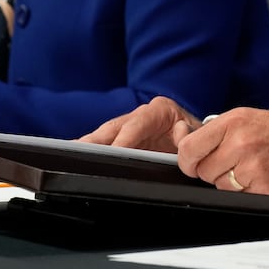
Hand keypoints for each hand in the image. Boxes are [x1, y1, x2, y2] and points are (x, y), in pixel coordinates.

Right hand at [78, 96, 199, 152]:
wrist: (200, 140)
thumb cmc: (198, 137)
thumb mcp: (199, 135)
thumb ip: (190, 134)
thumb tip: (180, 133)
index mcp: (160, 110)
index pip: (138, 123)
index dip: (124, 138)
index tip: (114, 151)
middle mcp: (142, 115)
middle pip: (114, 127)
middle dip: (96, 140)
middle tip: (78, 150)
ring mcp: (131, 128)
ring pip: (105, 136)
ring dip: (88, 146)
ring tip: (68, 154)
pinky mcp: (124, 141)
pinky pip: (105, 146)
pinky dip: (90, 152)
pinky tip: (75, 159)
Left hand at [176, 108, 268, 196]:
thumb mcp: (245, 117)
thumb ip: (214, 130)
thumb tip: (183, 142)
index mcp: (233, 122)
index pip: (189, 148)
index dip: (187, 159)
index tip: (191, 161)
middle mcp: (241, 143)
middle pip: (203, 171)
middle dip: (213, 169)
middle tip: (232, 160)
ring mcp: (253, 168)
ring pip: (220, 186)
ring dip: (230, 181)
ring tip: (250, 166)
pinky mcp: (264, 188)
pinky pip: (239, 197)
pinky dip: (247, 190)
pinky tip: (261, 176)